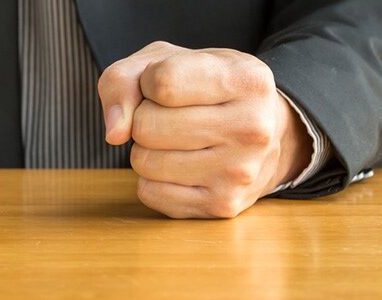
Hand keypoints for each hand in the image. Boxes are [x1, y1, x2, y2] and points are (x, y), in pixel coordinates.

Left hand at [98, 42, 310, 218]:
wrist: (266, 136)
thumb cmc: (206, 90)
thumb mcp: (167, 61)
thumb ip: (124, 80)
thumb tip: (115, 132)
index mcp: (246, 79)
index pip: (162, 82)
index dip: (149, 82)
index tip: (167, 86)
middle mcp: (251, 127)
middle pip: (147, 126)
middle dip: (144, 119)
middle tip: (170, 117)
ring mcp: (239, 171)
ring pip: (144, 162)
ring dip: (147, 150)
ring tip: (177, 141)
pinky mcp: (222, 205)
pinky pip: (150, 193)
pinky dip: (153, 179)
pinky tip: (180, 166)